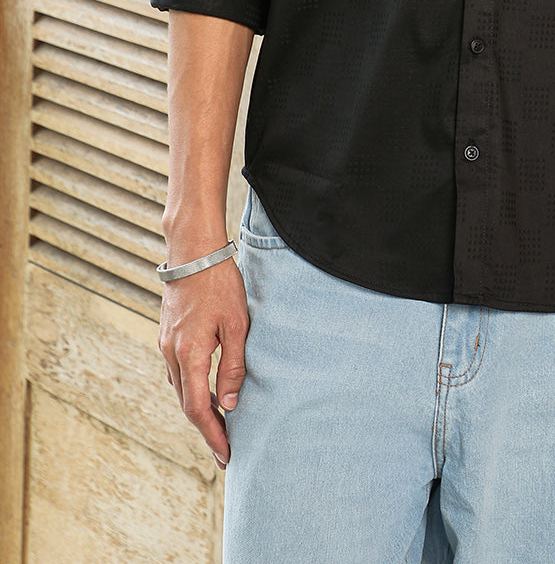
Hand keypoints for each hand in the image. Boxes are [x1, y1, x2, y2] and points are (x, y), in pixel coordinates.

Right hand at [158, 257, 248, 466]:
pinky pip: (179, 373)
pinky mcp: (168, 336)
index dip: (212, 435)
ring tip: (221, 427)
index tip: (226, 454)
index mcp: (189, 354)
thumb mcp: (236, 324)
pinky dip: (193, 390)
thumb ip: (233, 366)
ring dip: (199, 410)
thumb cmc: (220, 284)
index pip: (198, 409)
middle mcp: (172, 354)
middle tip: (225, 452)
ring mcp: (167, 345)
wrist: (194, 252)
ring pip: (181, 390)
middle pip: (186, 404)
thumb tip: (230, 405)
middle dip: (206, 429)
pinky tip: (209, 392)